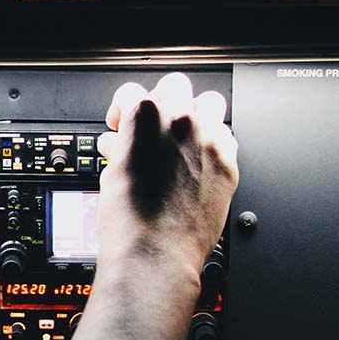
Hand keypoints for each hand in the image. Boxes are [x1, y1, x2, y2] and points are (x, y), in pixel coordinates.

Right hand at [96, 73, 238, 276]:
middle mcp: (179, 120)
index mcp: (143, 116)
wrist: (155, 254)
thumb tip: (120, 144)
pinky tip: (198, 160)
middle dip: (161, 101)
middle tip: (153, 124)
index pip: (131, 92)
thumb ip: (121, 147)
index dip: (121, 108)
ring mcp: (207, 139)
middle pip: (174, 85)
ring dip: (194, 113)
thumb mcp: (111, 173)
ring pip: (210, 102)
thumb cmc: (129, 220)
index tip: (121, 123)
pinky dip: (212, 142)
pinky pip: (226, 136)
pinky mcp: (228, 163)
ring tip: (181, 135)